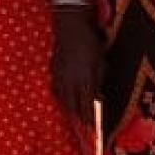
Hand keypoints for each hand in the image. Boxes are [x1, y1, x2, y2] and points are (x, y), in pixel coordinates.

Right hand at [49, 8, 100, 125]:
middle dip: (79, 118)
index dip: (90, 118)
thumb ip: (99, 80)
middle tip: (84, 126)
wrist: (70, 27)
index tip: (93, 128)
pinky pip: (55, 89)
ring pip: (63, 99)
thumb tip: (98, 96)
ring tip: (74, 116)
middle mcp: (70, 83)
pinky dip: (60, 97)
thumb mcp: (101, 61)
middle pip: (73, 106)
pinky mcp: (53, 70)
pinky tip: (63, 99)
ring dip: (69, 110)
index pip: (87, 106)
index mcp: (83, 81)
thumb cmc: (90, 43)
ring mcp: (59, 77)